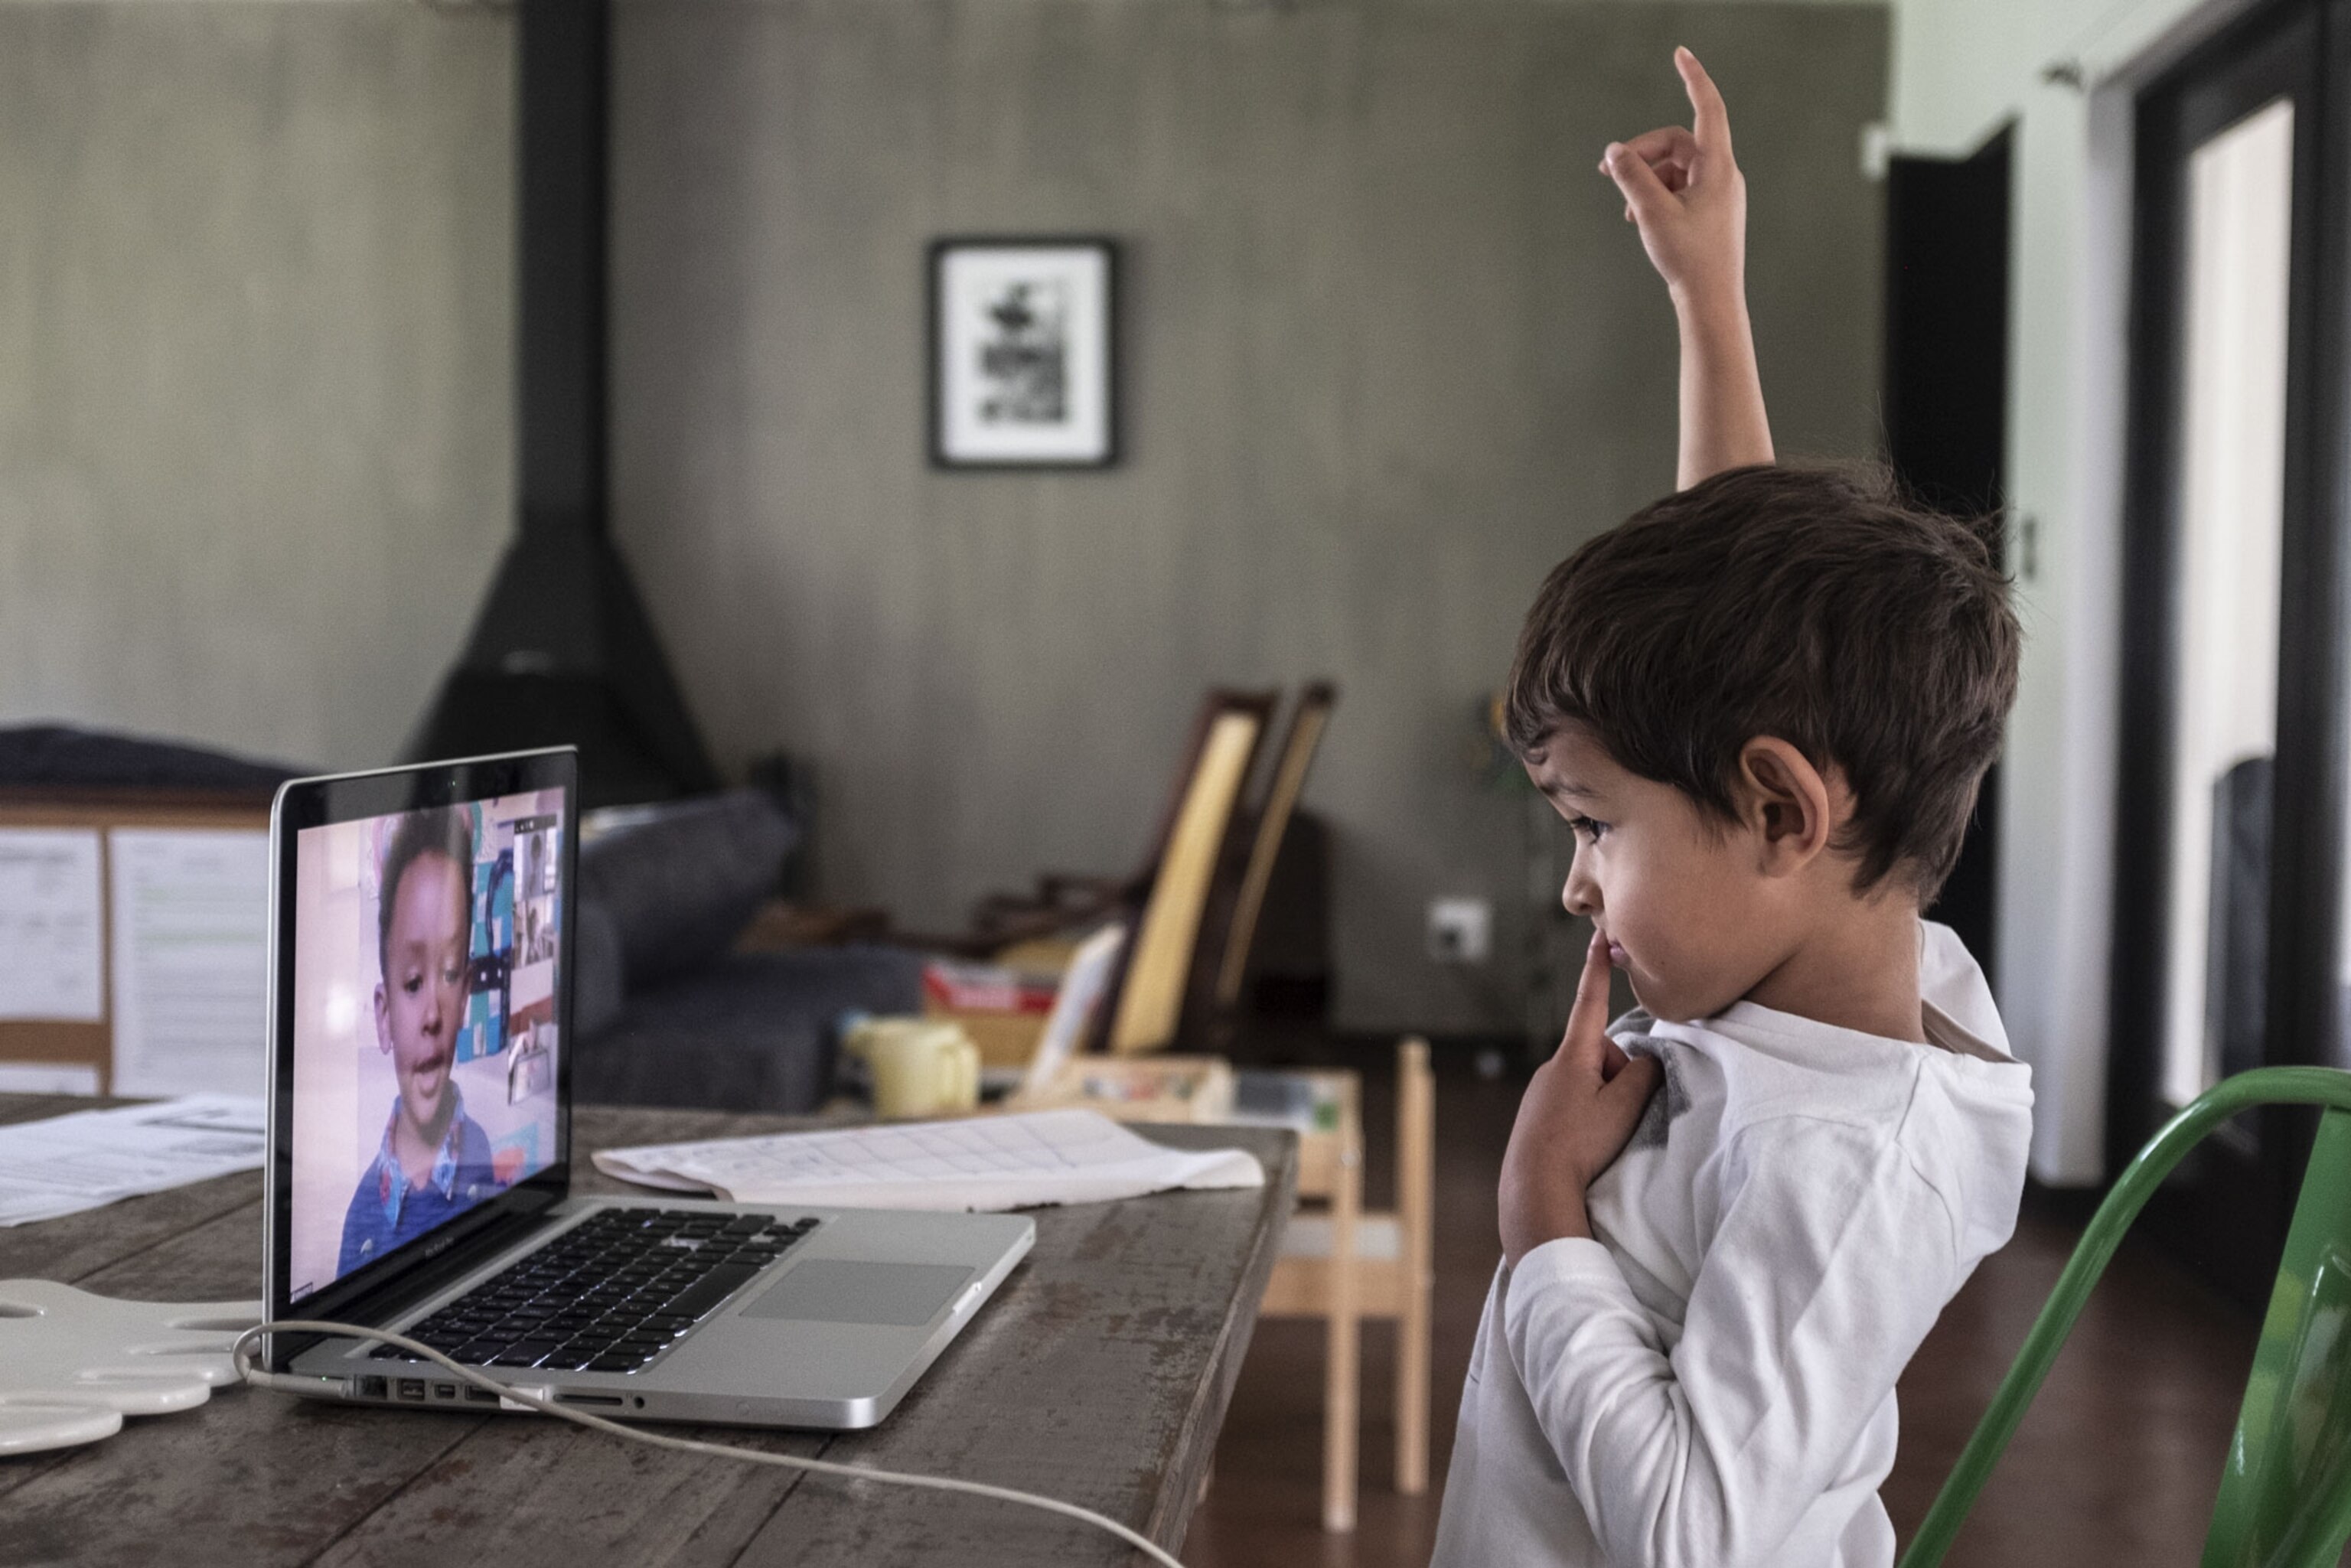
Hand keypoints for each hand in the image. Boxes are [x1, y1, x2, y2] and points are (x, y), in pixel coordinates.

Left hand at [1497, 931, 1662, 1268]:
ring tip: (1598, 1136)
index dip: (1598, 970)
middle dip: (1619, 1078)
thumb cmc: (1580, 1144)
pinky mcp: (1538, 1115)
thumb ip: (1645, 1074)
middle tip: (1618, 1115)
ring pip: (1592, 1084)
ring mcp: (1542, 1091)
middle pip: (1603, 1056)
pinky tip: (1585, 1145)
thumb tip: (1645, 1064)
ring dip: (1606, 1102)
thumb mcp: (1625, 1106)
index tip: (1600, 936)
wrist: (1534, 1188)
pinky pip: (1577, 1105)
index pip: (1591, 1002)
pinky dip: (1589, 1120)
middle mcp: (1552, 1067)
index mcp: (1572, 1056)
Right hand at [1601, 47, 1745, 316]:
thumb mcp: (1652, 213)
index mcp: (1717, 168)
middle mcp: (1722, 177)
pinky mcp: (1709, 213)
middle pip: (1677, 144)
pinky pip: (1678, 190)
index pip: (1707, 108)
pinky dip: (1655, 196)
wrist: (1710, 302)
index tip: (1681, 55)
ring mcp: (1717, 196)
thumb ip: (1631, 176)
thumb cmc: (1690, 260)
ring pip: (1674, 169)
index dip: (1693, 78)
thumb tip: (1614, 151)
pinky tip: (1638, 219)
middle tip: (1609, 170)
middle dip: (1642, 152)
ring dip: (1644, 180)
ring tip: (1626, 208)